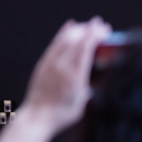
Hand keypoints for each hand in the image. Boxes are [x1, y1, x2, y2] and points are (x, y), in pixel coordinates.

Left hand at [20, 17, 111, 133]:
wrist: (37, 117)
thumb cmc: (63, 114)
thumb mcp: (84, 102)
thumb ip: (93, 85)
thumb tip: (103, 73)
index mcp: (74, 75)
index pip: (86, 47)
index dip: (95, 34)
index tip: (104, 28)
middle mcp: (61, 65)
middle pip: (76, 40)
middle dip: (90, 29)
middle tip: (100, 24)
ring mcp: (50, 63)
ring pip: (64, 39)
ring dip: (78, 29)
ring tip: (88, 25)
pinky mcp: (43, 64)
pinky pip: (54, 44)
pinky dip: (63, 33)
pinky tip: (70, 27)